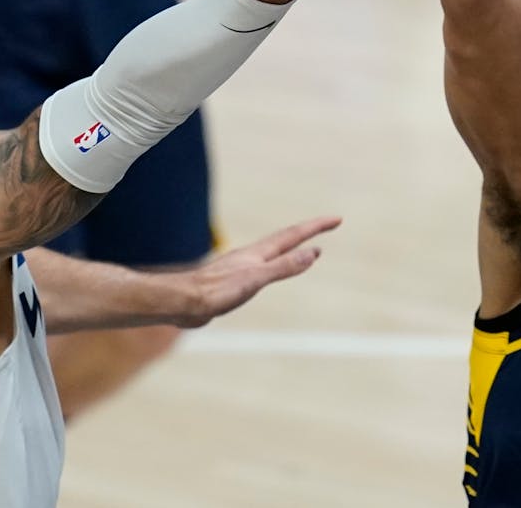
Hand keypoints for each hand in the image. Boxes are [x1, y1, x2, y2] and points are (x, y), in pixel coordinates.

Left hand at [176, 216, 340, 327]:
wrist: (183, 302)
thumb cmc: (216, 292)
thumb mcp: (255, 280)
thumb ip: (283, 267)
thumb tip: (313, 252)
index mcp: (259, 254)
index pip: (294, 235)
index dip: (317, 227)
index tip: (337, 219)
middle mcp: (252, 256)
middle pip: (286, 238)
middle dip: (309, 231)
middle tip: (328, 224)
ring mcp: (242, 267)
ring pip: (274, 252)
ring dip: (292, 245)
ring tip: (303, 244)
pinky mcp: (233, 282)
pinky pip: (264, 267)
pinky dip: (277, 263)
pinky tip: (269, 270)